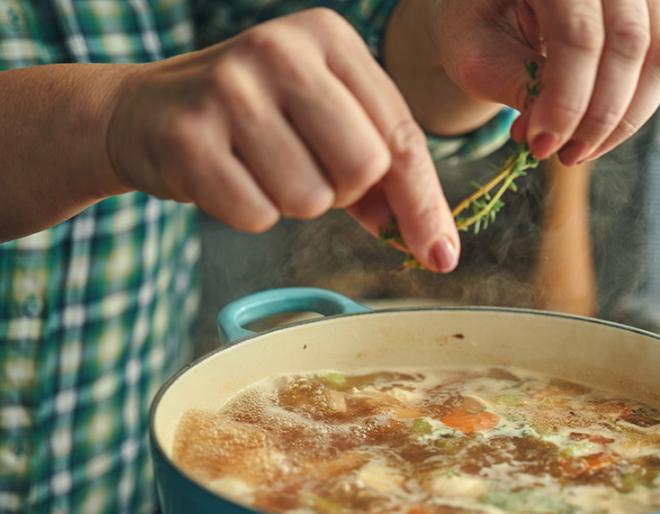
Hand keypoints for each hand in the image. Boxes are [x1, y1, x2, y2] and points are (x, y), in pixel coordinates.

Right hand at [107, 9, 459, 271]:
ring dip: (292, 203)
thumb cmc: (254, 122)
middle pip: (363, 168)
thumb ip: (382, 177)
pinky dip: (250, 212)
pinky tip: (227, 176)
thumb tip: (433, 244)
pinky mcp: (188, 135)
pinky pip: (257, 215)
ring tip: (259, 167)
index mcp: (328, 37)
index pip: (401, 134)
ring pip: (311, 199)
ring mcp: (230, 88)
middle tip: (305, 171)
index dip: (423, 203)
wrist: (145, 112)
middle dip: (342, 193)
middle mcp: (281, 49)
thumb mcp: (323, 124)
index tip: (440, 254)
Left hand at [429, 0, 659, 164]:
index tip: (541, 145)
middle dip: (597, 116)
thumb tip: (552, 136)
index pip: (577, 35)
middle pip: (626, 43)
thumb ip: (515, 86)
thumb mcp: (477, 55)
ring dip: (622, 119)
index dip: (566, 100)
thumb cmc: (480, 26)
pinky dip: (634, 109)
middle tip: (563, 156)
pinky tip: (594, 134)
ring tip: (577, 152)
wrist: (497, 7)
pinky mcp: (653, 11)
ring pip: (658, 56)